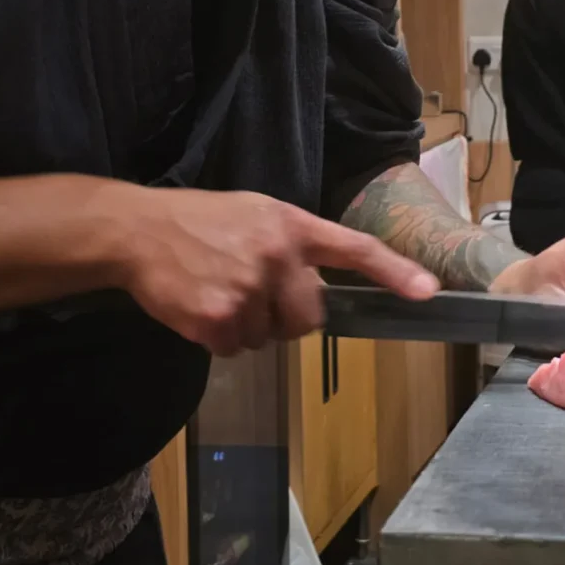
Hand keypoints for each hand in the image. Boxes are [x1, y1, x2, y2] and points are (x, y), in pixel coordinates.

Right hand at [113, 189, 438, 356]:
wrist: (137, 230)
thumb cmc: (199, 220)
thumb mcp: (254, 214)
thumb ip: (292, 246)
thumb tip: (315, 294)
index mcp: (291, 226)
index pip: (354, 248)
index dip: (394, 271)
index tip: (427, 291)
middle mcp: (277, 256)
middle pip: (309, 318)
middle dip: (285, 317)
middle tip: (251, 294)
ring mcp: (248, 288)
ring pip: (268, 338)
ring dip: (246, 327)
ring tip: (216, 290)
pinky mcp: (219, 318)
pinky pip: (235, 349)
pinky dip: (217, 338)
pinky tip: (199, 307)